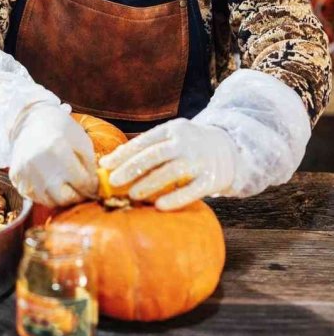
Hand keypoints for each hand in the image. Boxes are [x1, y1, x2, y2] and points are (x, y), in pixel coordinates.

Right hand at [8, 102, 97, 206]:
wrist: (29, 120)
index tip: (94, 188)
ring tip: (66, 187)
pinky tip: (51, 184)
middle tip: (81, 191)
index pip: (81, 183)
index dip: (92, 188)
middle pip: (64, 198)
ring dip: (61, 198)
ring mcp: (25, 171)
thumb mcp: (81, 140)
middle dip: (77, 196)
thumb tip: (95, 187)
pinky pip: (34, 197)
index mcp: (58, 150)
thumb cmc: (59, 128)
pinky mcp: (16, 176)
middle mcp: (39, 163)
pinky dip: (45, 195)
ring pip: (49, 201)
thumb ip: (90, 165)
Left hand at [99, 119, 237, 210]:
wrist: (229, 148)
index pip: (144, 140)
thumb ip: (148, 148)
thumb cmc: (188, 146)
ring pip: (171, 172)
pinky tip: (158, 206)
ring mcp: (200, 160)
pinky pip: (191, 190)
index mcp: (173, 129)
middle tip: (113, 181)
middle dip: (132, 168)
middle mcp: (186, 142)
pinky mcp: (212, 179)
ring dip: (149, 184)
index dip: (123, 153)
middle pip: (155, 155)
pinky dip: (175, 198)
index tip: (105, 165)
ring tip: (132, 195)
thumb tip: (110, 163)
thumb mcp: (171, 137)